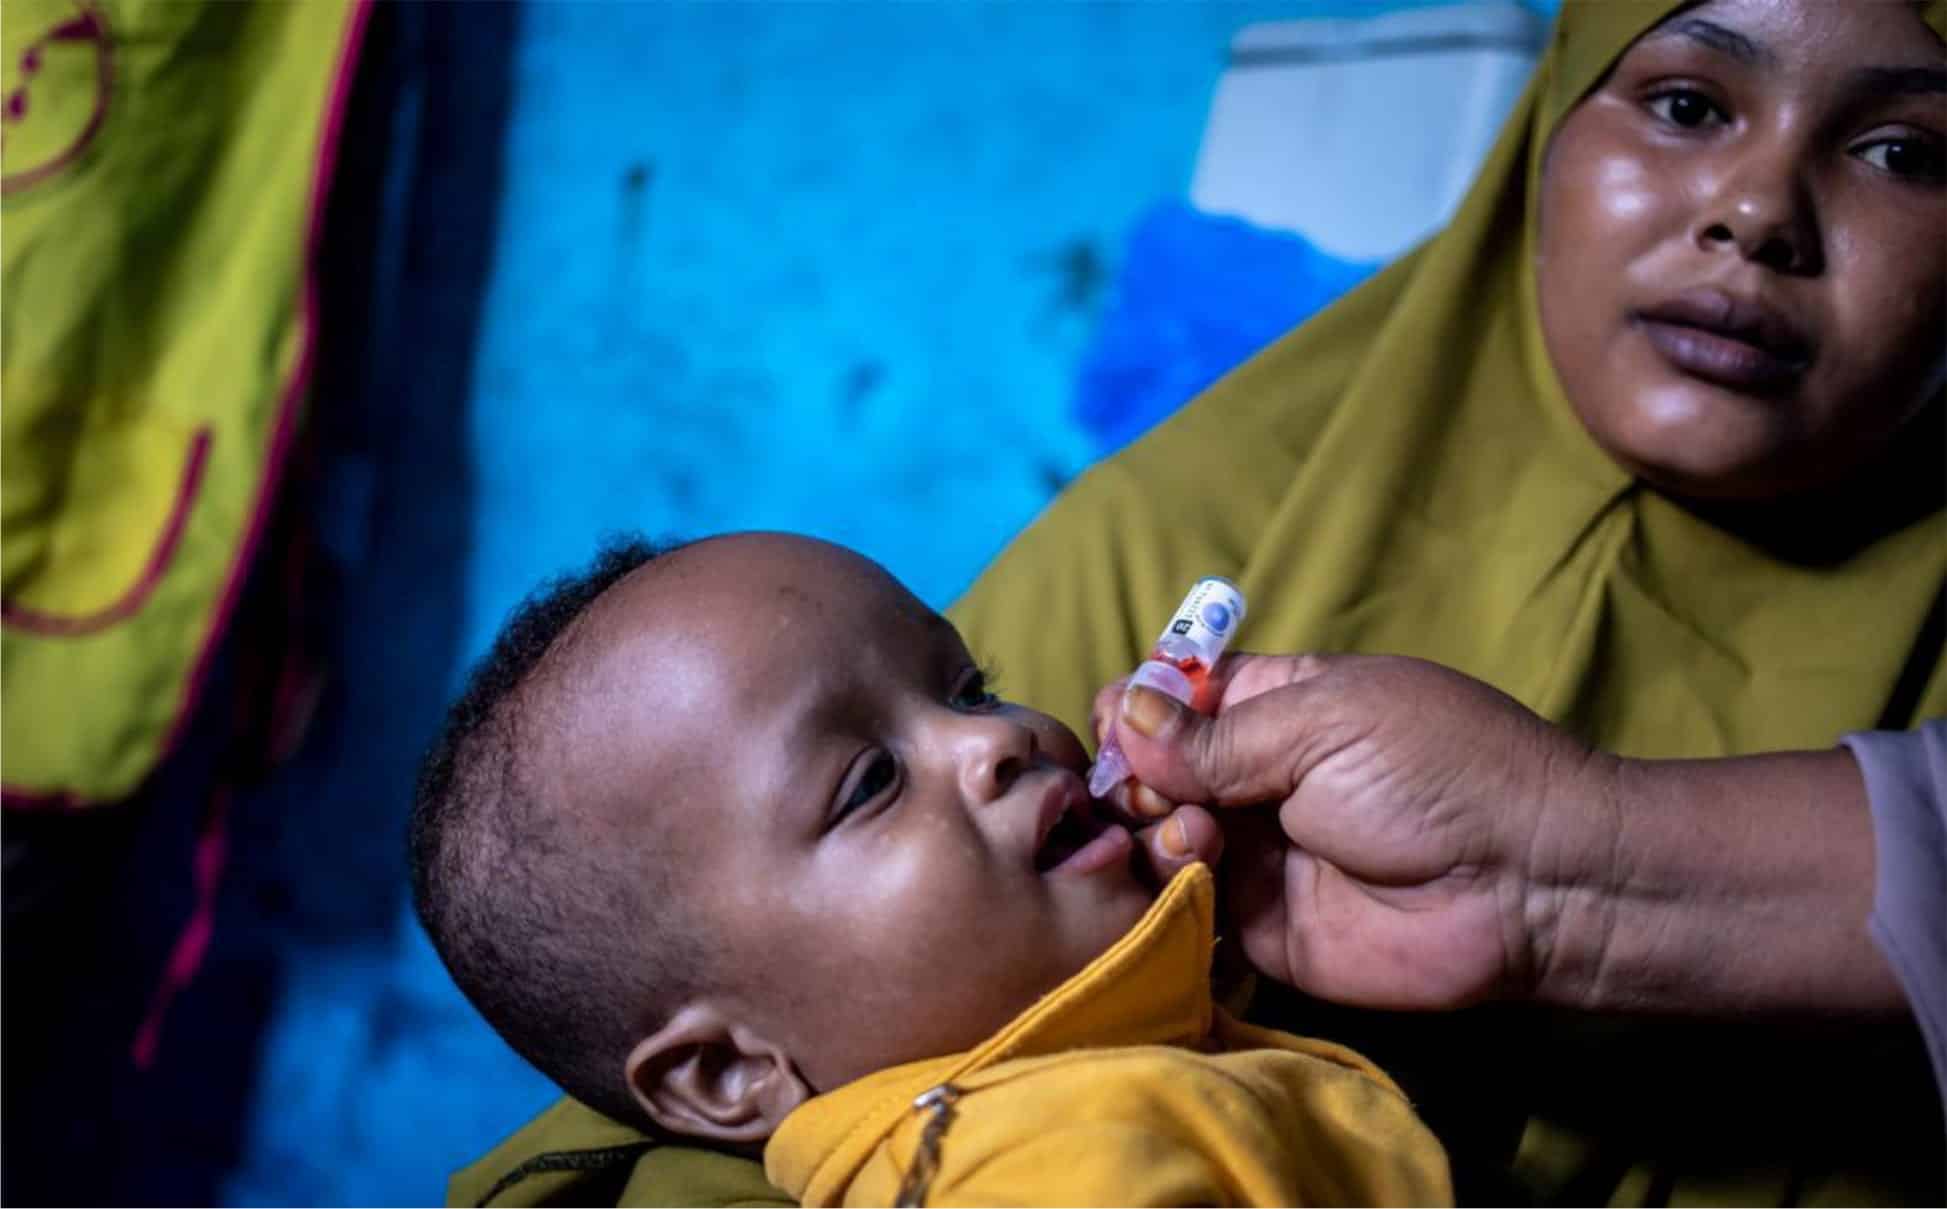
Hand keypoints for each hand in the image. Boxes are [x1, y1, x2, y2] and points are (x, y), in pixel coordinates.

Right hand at [1099, 653, 1615, 1010]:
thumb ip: (1216, 735)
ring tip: (1192, 836)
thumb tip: (1121, 717)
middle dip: (1135, 779)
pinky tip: (1188, 873)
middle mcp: (1253, 780)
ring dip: (1153, 832)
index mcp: (1272, 706)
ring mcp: (1254, 857)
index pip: (1170, 700)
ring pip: (1156, 841)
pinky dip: (1166, 894)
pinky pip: (1186, 911)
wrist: (1529, 885)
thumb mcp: (1323, 723)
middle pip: (1150, 774)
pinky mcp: (1259, 930)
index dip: (1134, 709)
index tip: (1119, 726)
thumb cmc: (1438, 772)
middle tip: (1156, 794)